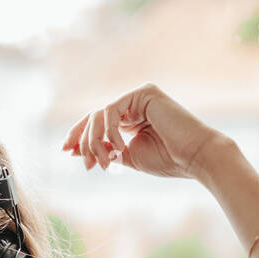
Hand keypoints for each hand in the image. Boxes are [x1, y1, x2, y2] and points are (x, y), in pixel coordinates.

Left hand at [60, 82, 227, 180]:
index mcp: (130, 119)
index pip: (96, 123)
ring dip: (96, 141)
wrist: (193, 158)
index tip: (65, 151)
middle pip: (93, 117)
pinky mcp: (145, 92)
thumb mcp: (125, 157)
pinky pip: (112, 110)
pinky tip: (119, 148)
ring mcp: (139, 96)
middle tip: (88, 165)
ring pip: (99, 114)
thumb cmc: (166, 160)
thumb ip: (103, 150)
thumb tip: (73, 149)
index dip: (78, 136)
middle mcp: (134, 104)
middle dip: (85, 143)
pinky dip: (109, 132)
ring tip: (106, 162)